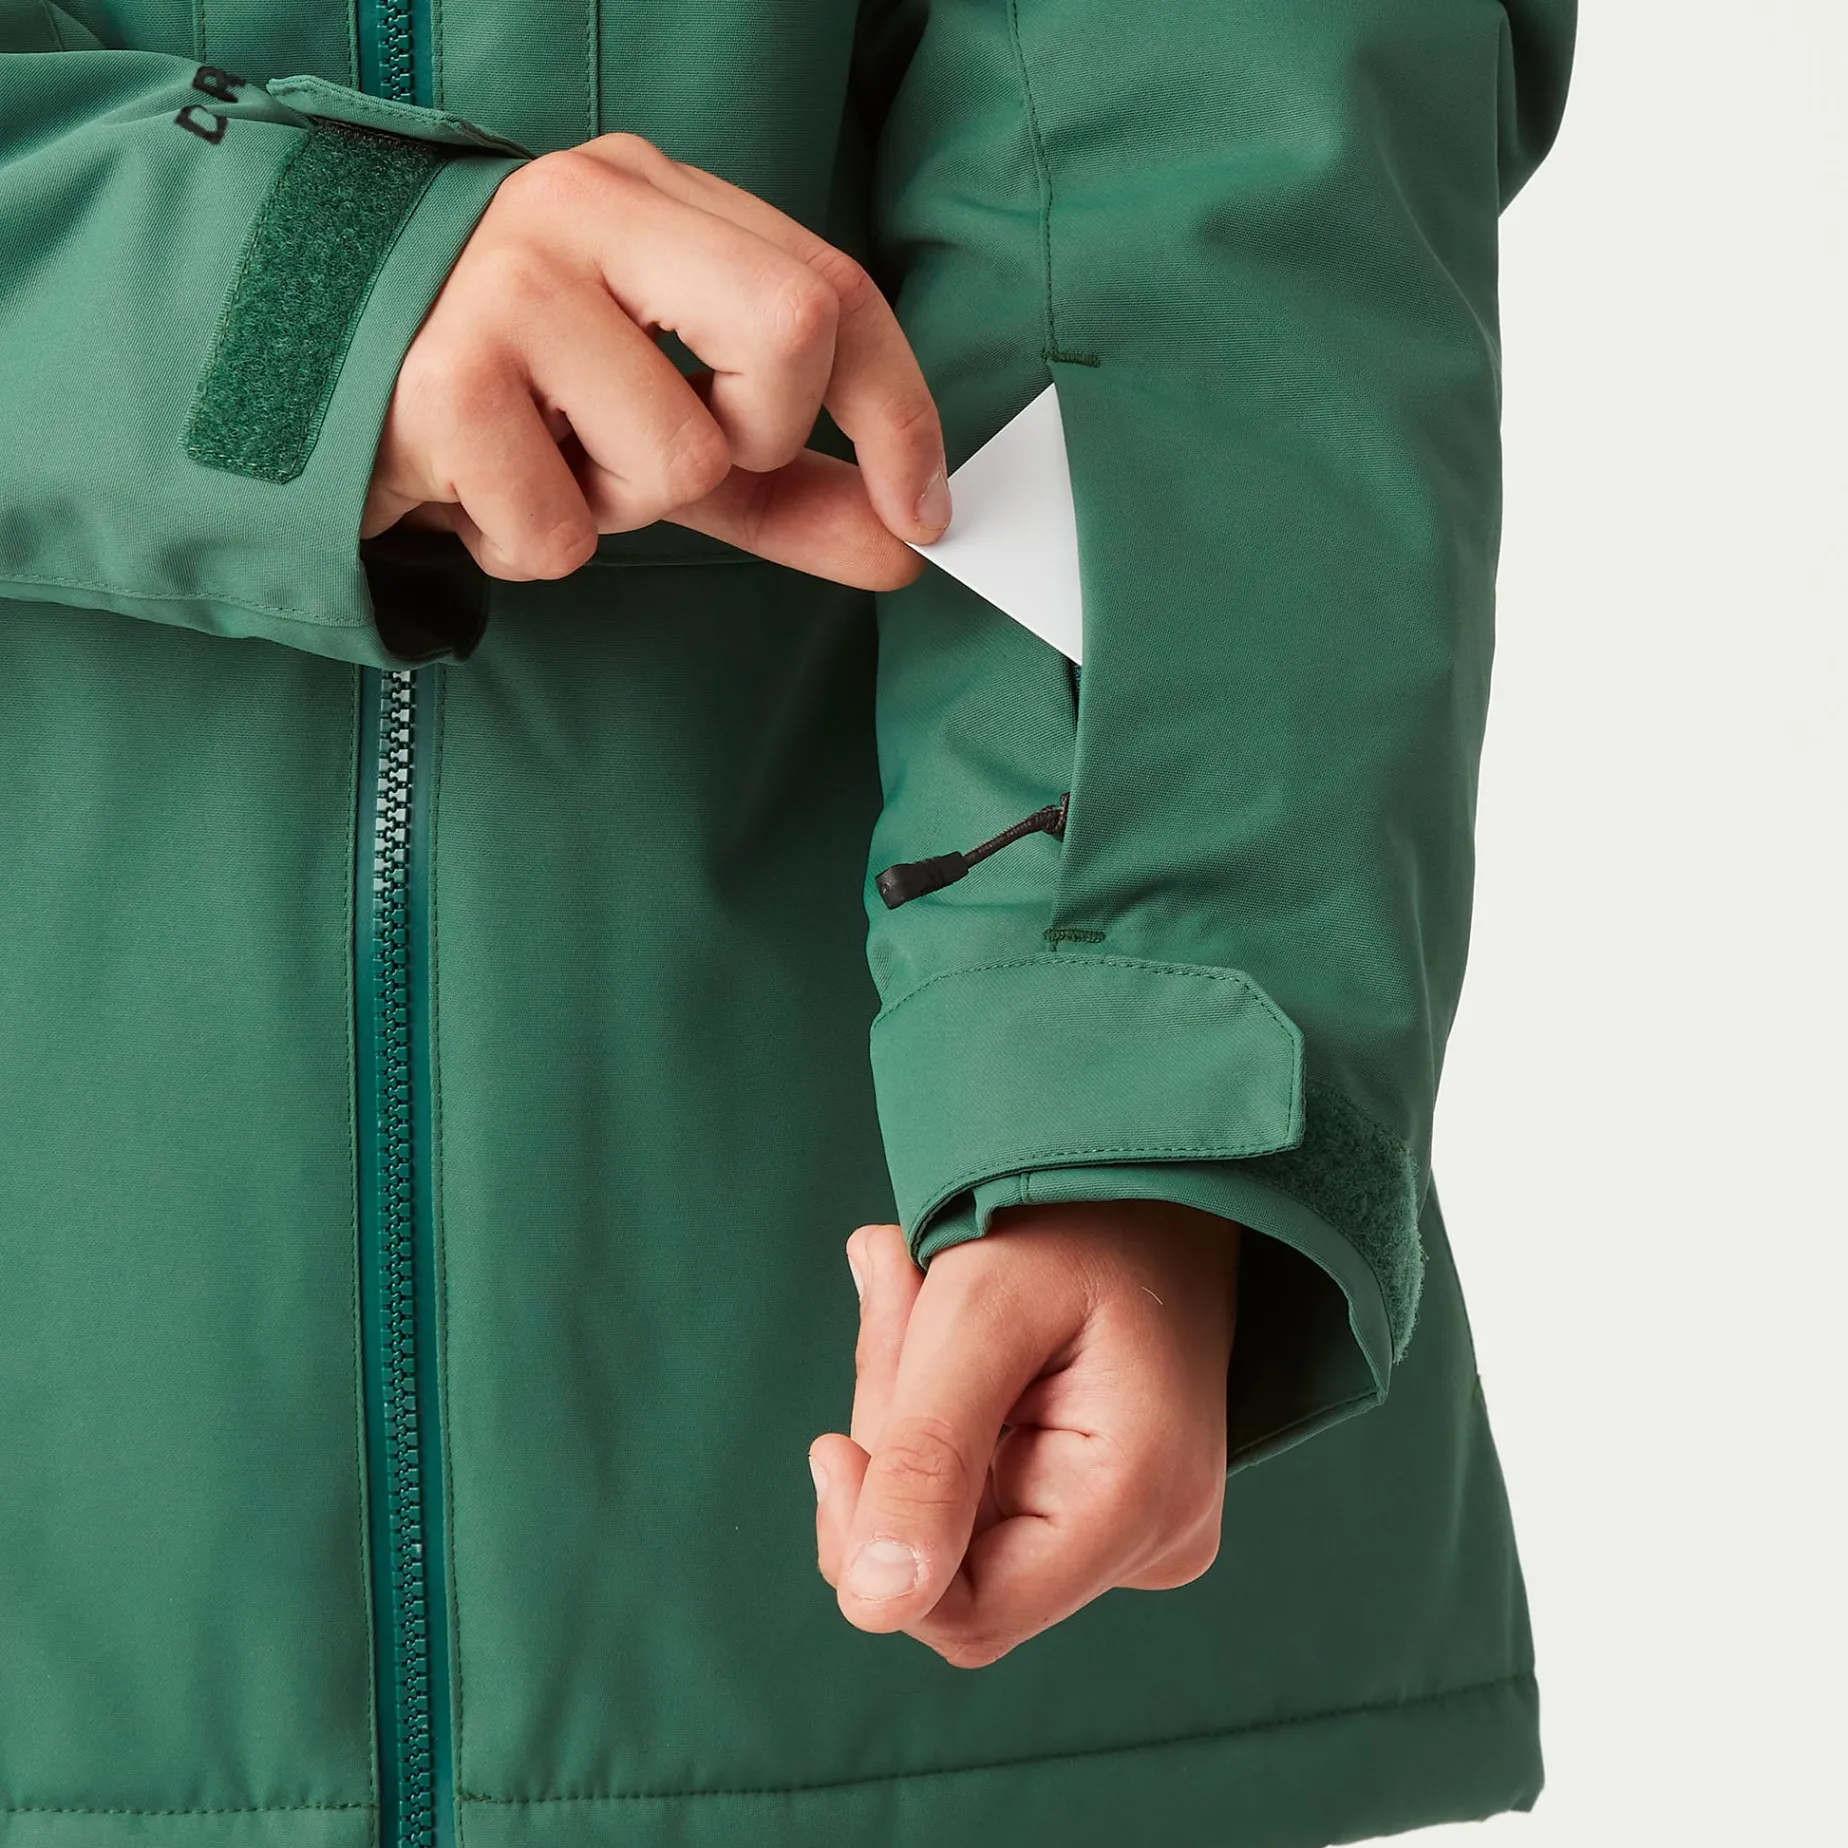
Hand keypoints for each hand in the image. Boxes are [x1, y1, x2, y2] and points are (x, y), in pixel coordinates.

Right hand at [363, 133, 949, 587]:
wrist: (301, 386)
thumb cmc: (511, 399)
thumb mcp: (665, 429)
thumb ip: (791, 487)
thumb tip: (906, 548)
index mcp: (653, 198)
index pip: (833, 287)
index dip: (901, 412)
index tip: (924, 514)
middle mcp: (581, 210)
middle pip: (791, 330)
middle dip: (760, 442)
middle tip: (682, 457)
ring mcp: (503, 287)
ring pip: (679, 462)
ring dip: (621, 508)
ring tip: (544, 463)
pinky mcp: (437, 384)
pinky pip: (565, 533)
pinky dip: (536, 546)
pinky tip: (481, 489)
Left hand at [809, 1201, 1238, 1668]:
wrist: (1158, 1161)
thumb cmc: (1079, 1214)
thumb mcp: (979, 1312)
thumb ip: (925, 1459)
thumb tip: (872, 1604)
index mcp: (1140, 1502)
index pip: (966, 1613)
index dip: (875, 1539)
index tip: (835, 1442)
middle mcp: (1157, 1538)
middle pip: (955, 1567)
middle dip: (894, 1448)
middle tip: (895, 1301)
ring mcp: (1143, 1523)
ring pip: (960, 1527)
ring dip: (910, 1417)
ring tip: (921, 1290)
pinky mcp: (1116, 1499)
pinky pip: (987, 1496)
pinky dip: (942, 1418)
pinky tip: (955, 1327)